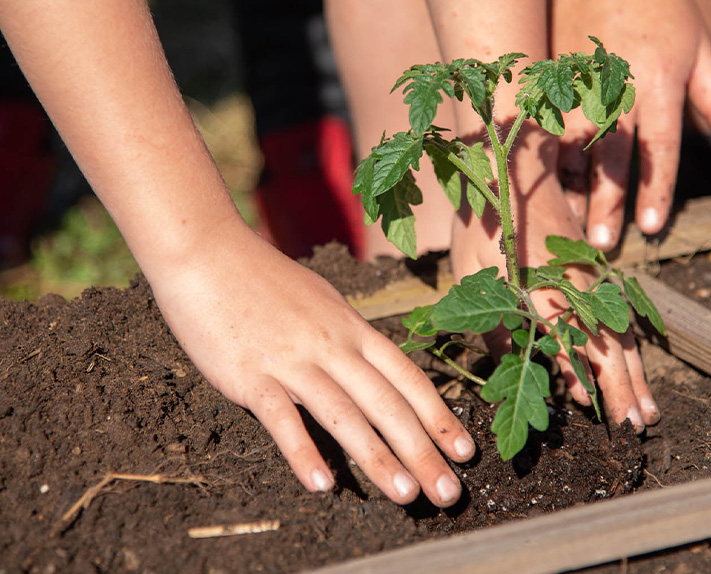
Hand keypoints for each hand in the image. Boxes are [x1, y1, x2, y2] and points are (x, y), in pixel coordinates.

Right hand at [146, 218, 474, 507]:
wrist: (209, 252)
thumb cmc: (263, 278)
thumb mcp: (320, 300)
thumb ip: (346, 335)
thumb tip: (369, 365)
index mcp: (351, 326)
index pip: (406, 376)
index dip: (439, 415)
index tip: (466, 450)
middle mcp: (331, 343)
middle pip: (386, 402)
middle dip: (423, 449)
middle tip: (450, 492)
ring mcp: (292, 358)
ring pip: (344, 414)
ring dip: (377, 457)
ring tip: (405, 494)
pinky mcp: (251, 374)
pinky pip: (282, 418)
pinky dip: (302, 452)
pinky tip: (321, 484)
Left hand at [449, 127, 659, 428]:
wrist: (515, 172)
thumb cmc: (483, 225)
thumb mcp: (471, 274)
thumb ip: (491, 322)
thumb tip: (512, 368)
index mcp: (537, 284)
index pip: (565, 338)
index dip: (577, 375)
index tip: (587, 408)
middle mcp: (573, 283)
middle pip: (605, 341)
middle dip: (621, 387)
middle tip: (634, 427)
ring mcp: (591, 275)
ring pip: (621, 331)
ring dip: (636, 373)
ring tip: (647, 411)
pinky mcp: (596, 269)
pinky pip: (620, 314)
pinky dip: (631, 345)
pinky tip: (636, 367)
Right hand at [548, 0, 710, 249]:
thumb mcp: (700, 45)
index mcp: (659, 80)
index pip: (659, 149)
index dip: (654, 192)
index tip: (647, 229)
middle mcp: (616, 85)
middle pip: (610, 156)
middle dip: (606, 203)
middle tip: (598, 244)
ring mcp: (574, 80)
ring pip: (567, 144)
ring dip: (567, 186)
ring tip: (564, 221)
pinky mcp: (544, 73)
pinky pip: (540, 121)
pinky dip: (540, 153)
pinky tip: (539, 179)